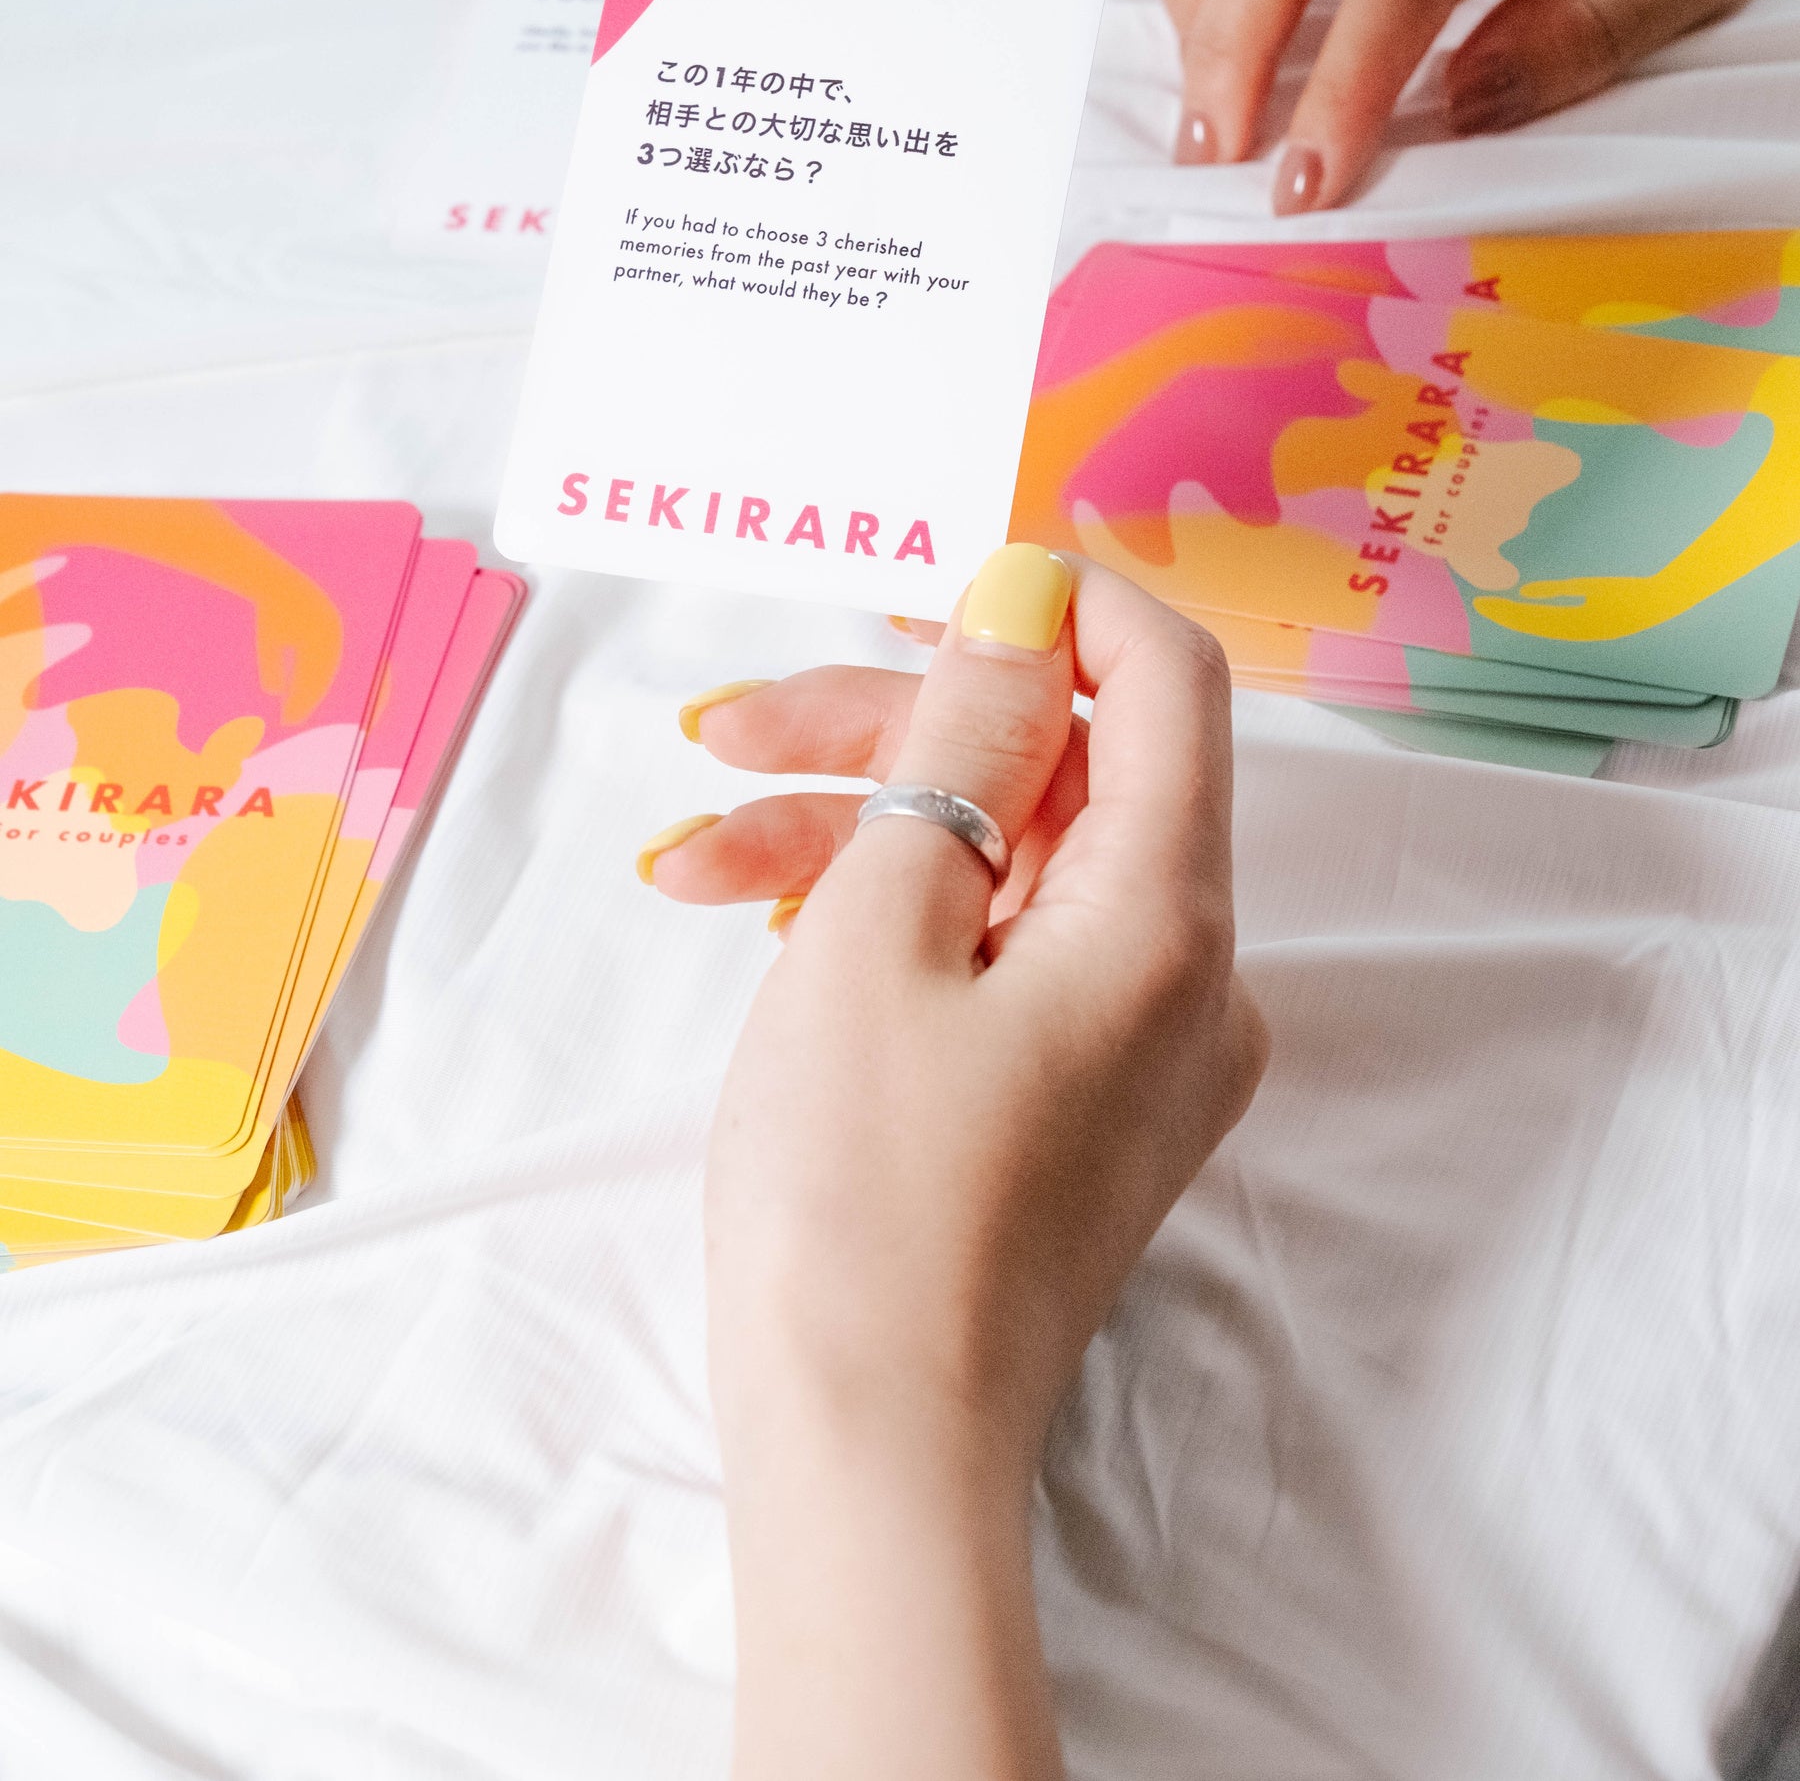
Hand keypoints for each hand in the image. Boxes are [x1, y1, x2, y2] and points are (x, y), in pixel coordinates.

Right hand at [641, 546, 1265, 1780]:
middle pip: (1063, 771)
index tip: (913, 584)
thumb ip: (964, 739)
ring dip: (856, 829)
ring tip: (690, 860)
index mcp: (1175, 916)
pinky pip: (1006, 954)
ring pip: (1011, 862)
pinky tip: (766, 918)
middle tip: (727, 728)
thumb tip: (1024, 593)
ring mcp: (1142, 1046)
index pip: (1168, 679)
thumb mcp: (881, 925)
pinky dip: (894, 919)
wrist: (867, 1461)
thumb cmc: (859, 1195)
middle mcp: (1193, 973)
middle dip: (892, 731)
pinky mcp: (1083, 1101)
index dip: (1052, 601)